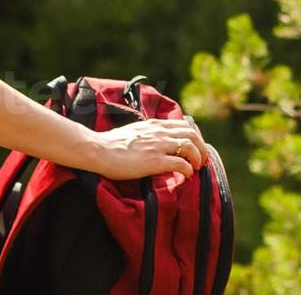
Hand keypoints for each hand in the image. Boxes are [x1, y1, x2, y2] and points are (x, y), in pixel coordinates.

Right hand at [78, 118, 211, 187]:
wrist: (98, 150)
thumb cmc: (111, 144)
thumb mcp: (135, 131)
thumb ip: (148, 134)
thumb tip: (155, 142)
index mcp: (155, 124)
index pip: (185, 125)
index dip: (195, 137)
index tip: (196, 148)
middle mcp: (160, 132)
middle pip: (193, 135)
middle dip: (202, 148)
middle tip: (201, 160)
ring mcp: (158, 146)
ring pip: (190, 147)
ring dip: (197, 158)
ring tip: (196, 168)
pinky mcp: (155, 161)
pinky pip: (181, 164)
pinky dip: (188, 170)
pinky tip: (186, 176)